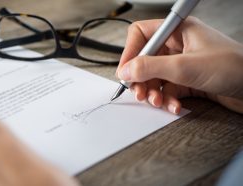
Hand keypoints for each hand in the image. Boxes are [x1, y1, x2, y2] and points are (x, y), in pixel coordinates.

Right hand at [116, 17, 242, 113]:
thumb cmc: (234, 67)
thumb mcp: (185, 66)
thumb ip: (151, 67)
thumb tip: (125, 70)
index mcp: (177, 31)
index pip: (141, 34)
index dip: (130, 52)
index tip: (125, 71)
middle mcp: (178, 46)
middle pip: (145, 59)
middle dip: (141, 78)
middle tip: (139, 93)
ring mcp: (182, 63)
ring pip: (155, 77)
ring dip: (153, 92)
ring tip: (157, 102)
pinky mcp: (188, 80)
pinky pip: (167, 89)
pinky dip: (167, 100)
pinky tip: (174, 106)